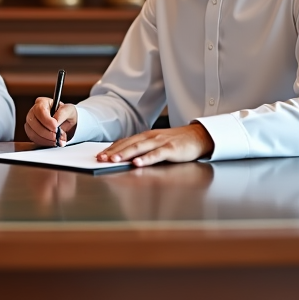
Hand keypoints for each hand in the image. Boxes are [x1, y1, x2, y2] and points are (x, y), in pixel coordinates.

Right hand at [25, 97, 77, 146]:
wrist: (67, 124)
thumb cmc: (66, 114)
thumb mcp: (69, 110)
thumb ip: (63, 113)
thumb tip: (56, 121)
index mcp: (42, 102)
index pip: (40, 110)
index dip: (47, 120)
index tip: (56, 127)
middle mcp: (33, 112)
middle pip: (33, 122)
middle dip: (46, 132)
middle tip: (57, 136)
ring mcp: (31, 123)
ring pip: (32, 133)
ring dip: (46, 139)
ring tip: (57, 140)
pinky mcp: (31, 133)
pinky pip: (34, 140)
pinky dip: (44, 143)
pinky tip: (53, 142)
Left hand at [96, 123, 213, 166]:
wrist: (198, 136)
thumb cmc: (176, 142)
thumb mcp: (157, 143)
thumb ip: (143, 148)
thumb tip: (124, 157)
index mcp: (146, 136)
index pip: (125, 142)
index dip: (111, 148)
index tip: (99, 155)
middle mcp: (151, 137)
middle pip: (129, 144)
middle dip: (113, 152)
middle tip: (100, 158)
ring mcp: (161, 142)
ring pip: (140, 148)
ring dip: (125, 154)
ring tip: (114, 160)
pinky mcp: (172, 149)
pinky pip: (157, 154)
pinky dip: (146, 159)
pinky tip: (137, 163)